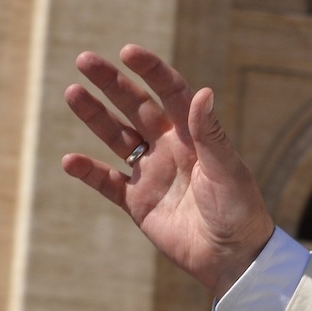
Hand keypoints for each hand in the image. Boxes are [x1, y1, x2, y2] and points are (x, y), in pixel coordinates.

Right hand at [63, 44, 275, 298]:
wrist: (234, 259)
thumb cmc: (240, 212)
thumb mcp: (228, 171)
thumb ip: (211, 134)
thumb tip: (203, 91)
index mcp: (195, 137)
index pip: (170, 94)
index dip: (151, 71)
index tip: (129, 51)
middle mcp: (171, 149)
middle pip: (136, 107)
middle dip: (112, 84)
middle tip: (86, 60)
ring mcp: (152, 174)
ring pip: (117, 137)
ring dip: (95, 116)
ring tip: (72, 93)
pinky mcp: (138, 203)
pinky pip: (107, 182)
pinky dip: (88, 172)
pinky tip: (71, 160)